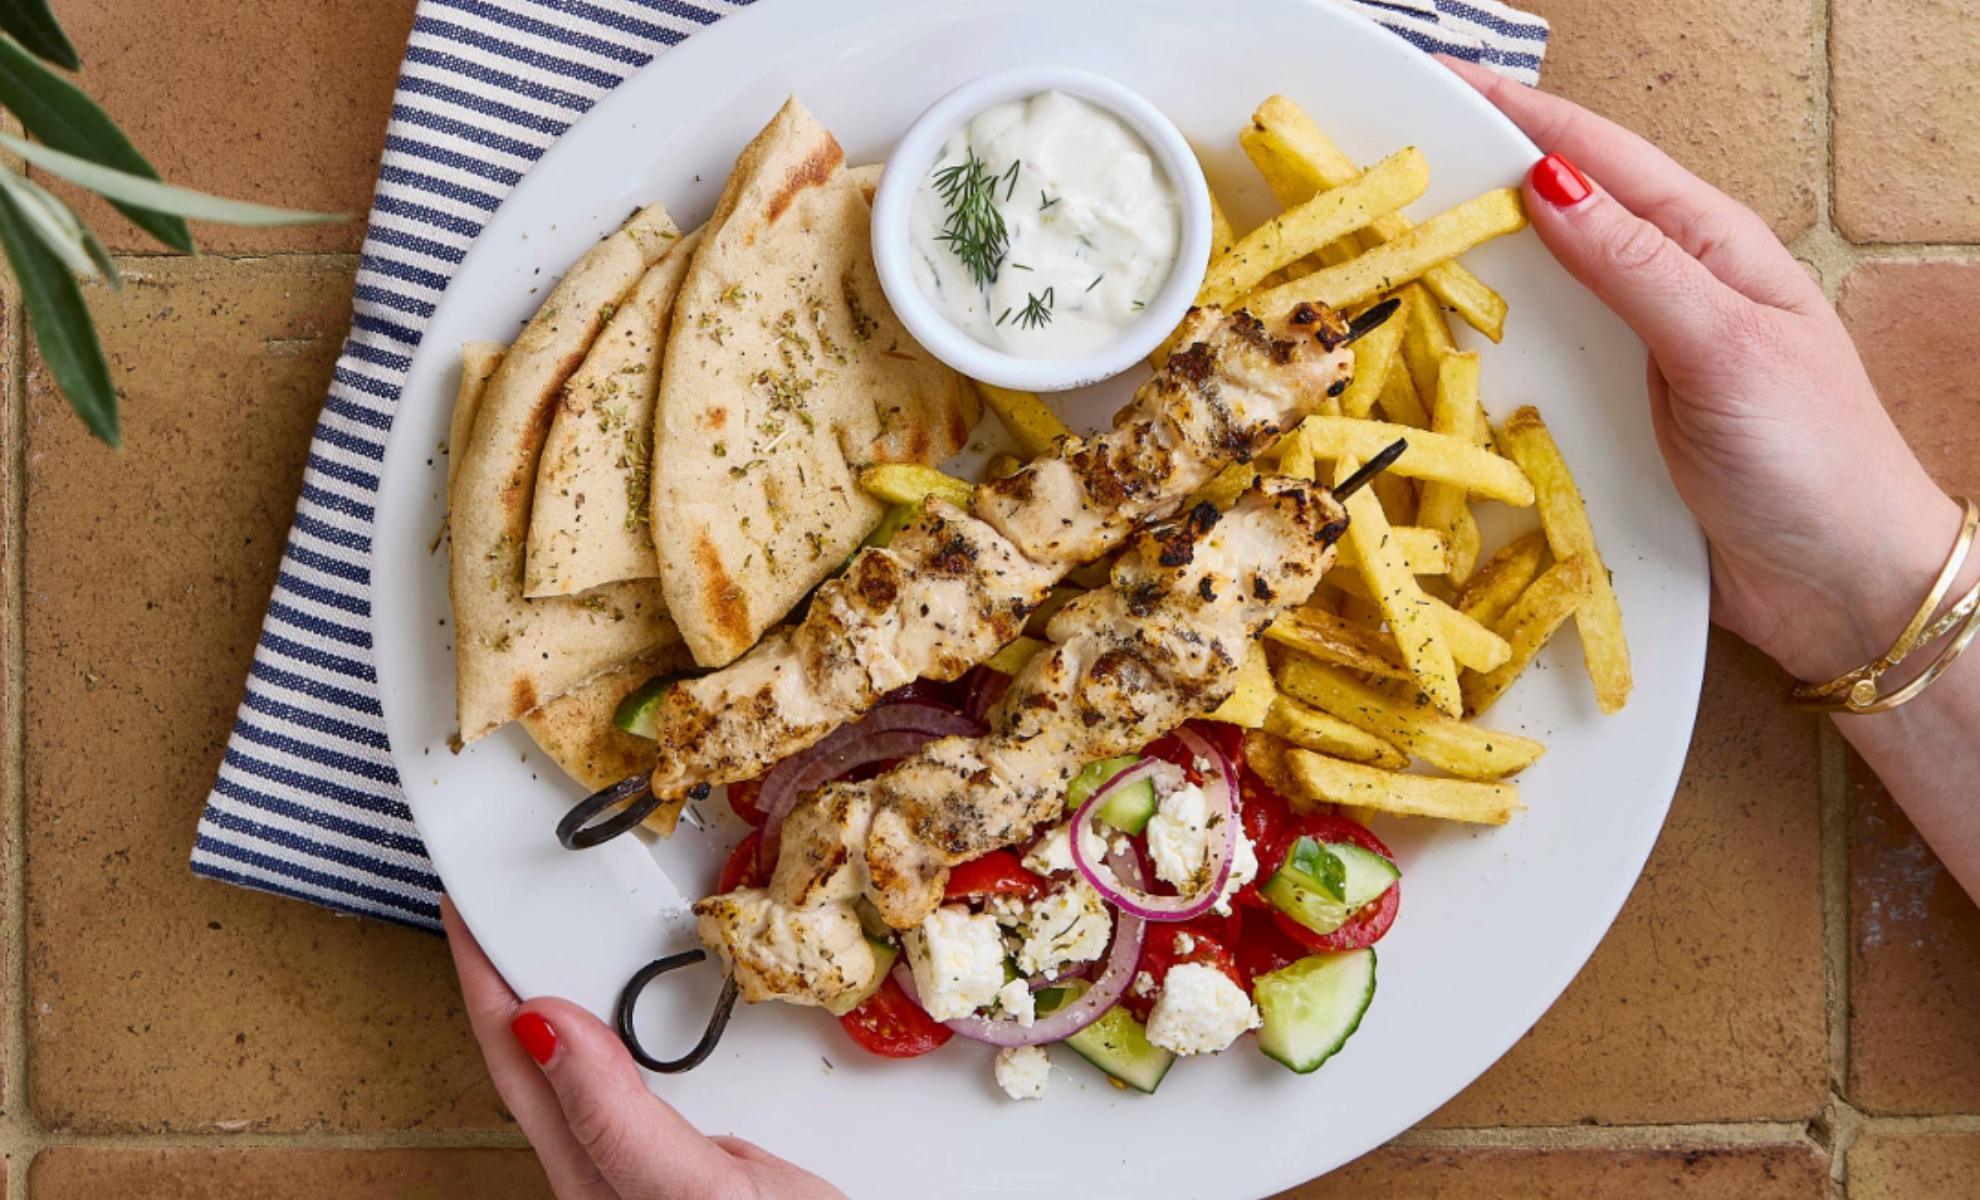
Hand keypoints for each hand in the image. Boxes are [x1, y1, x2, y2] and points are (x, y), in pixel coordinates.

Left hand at [442, 897, 845, 1199]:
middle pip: (537, 1059)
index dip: (482, 981)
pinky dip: (630, 1025)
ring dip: (569, 993)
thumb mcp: (701, 1194)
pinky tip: (642, 1007)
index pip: (516, 1059)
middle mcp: (610, 1169)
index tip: (464, 909)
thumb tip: (542, 1028)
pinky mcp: (701, 1159)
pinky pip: (642, 1076)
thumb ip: (618, 1121)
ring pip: (586, 1065)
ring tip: (550, 935)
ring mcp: (652, 1164)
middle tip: (497, 903)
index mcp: (591, 1177)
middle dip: (510, 977)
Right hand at [1441, 57, 1960, 681]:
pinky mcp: (1611, 419)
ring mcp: (1634, 354)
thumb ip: (1637, 266)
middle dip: (1473, 174)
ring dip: (1466, 261)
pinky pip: (1533, 364)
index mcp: (1705, 245)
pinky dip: (1480, 344)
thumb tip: (1546, 182)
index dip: (1514, 112)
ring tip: (1385, 241)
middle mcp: (1662, 287)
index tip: (1433, 82)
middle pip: (1554, 211)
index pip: (1595, 154)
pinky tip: (1429, 346)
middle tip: (1383, 160)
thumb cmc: (1812, 460)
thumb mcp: (1725, 348)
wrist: (1844, 588)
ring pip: (1535, 287)